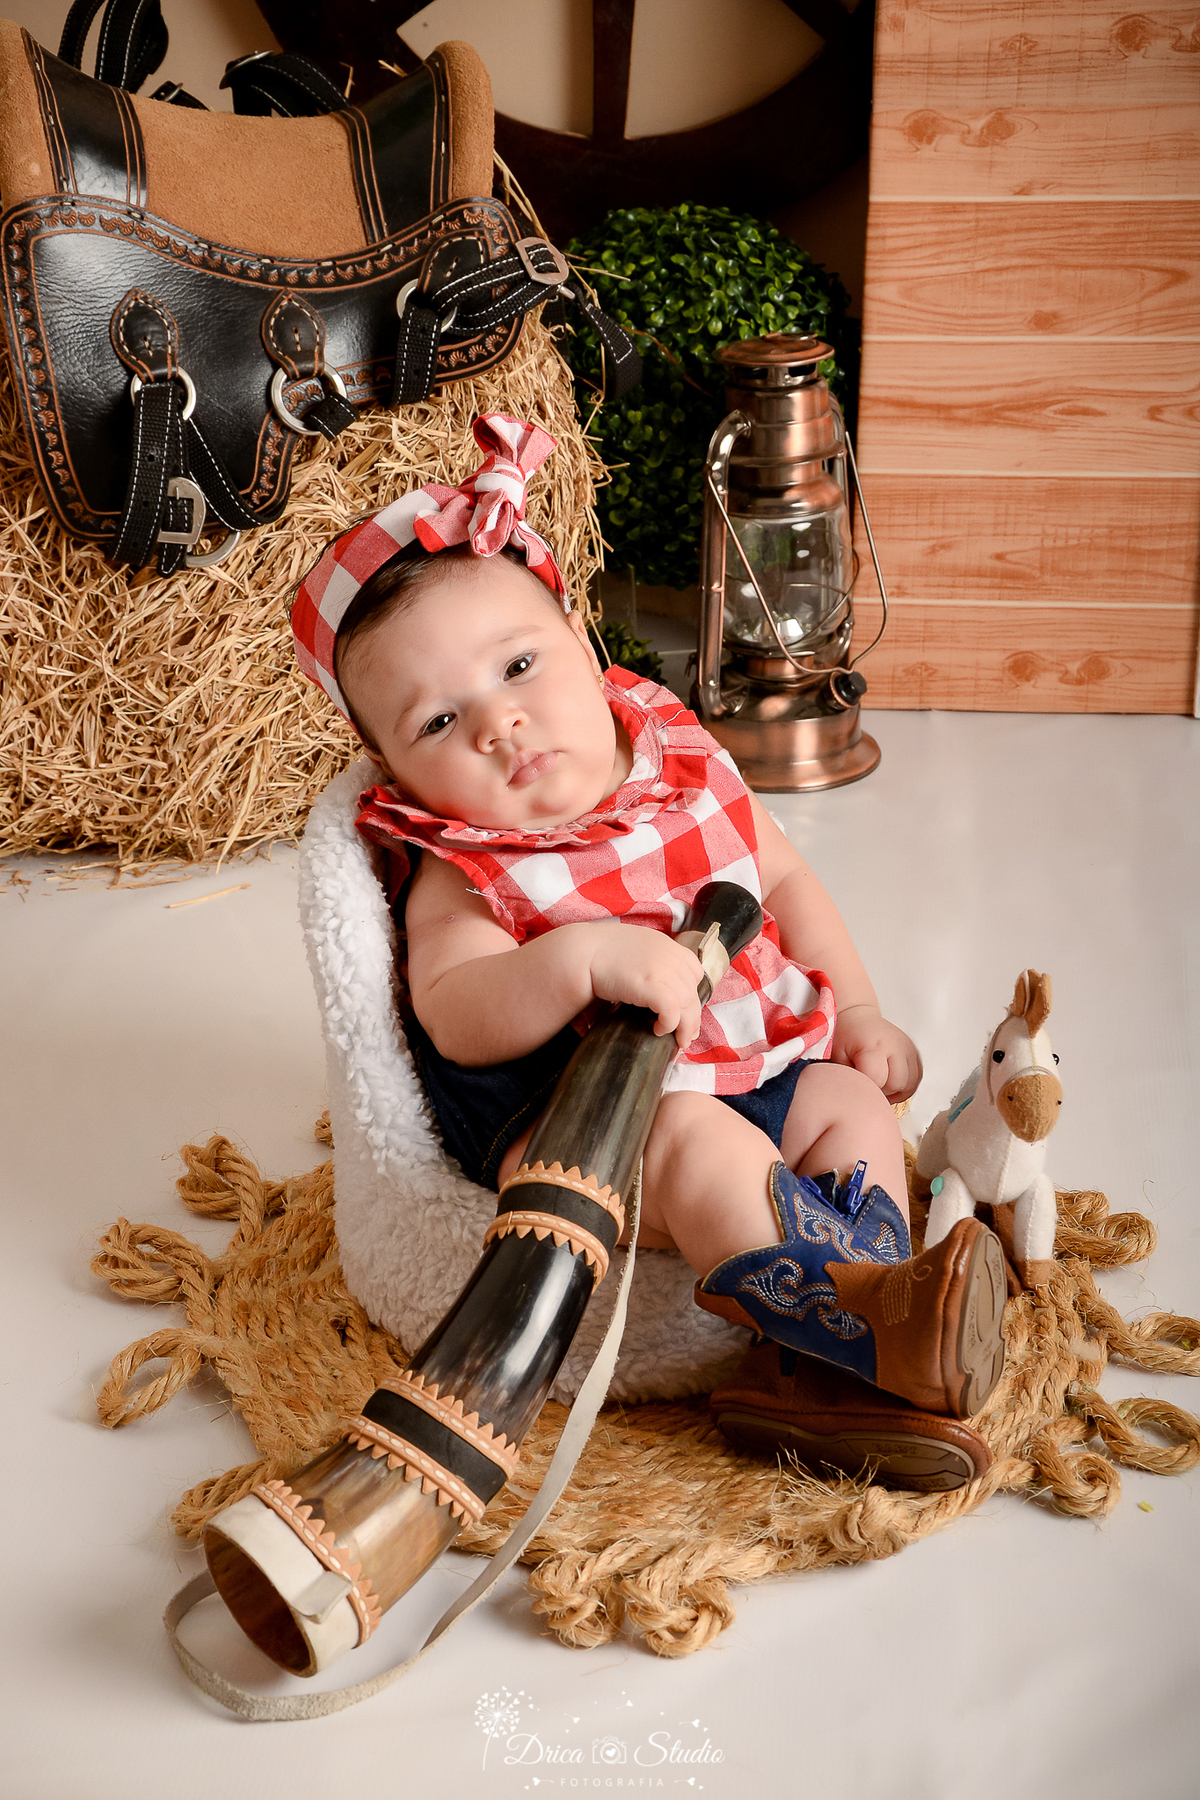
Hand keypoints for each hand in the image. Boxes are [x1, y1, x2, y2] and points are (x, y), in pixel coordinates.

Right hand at [587, 923, 704, 1048]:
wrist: (582, 952)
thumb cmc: (603, 952)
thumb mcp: (637, 948)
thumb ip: (652, 960)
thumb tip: (658, 987)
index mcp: (668, 946)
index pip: (694, 972)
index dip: (693, 994)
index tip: (688, 1011)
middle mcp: (671, 956)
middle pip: (693, 993)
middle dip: (693, 1018)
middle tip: (687, 1035)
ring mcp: (663, 970)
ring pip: (687, 1005)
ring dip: (684, 1027)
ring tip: (678, 1041)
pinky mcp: (652, 985)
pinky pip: (672, 1011)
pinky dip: (669, 1024)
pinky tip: (658, 1030)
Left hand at [831, 1004, 921, 1101]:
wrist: (857, 1018)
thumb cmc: (845, 1036)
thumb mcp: (837, 1056)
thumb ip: (848, 1078)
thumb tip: (856, 1097)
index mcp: (874, 1045)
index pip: (878, 1079)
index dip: (866, 1089)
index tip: (857, 1085)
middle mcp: (896, 1045)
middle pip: (897, 1084)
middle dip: (881, 1091)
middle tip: (867, 1084)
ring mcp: (908, 1049)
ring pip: (909, 1085)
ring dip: (894, 1091)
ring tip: (878, 1082)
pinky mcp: (915, 1053)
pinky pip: (916, 1080)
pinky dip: (904, 1087)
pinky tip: (889, 1082)